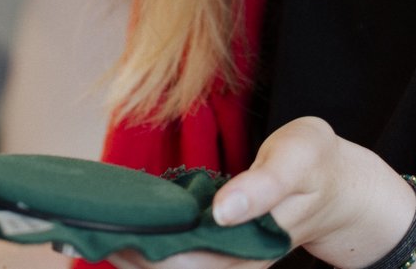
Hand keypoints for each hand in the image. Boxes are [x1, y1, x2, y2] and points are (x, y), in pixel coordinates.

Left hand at [108, 118, 414, 268]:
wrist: (343, 187)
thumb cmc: (320, 164)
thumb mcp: (300, 158)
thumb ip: (264, 185)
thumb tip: (223, 211)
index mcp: (250, 246)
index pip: (183, 261)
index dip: (140, 252)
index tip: (100, 234)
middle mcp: (233, 261)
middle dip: (120, 253)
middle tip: (71, 230)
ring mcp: (224, 257)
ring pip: (166, 265)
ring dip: (124, 250)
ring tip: (80, 230)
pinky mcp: (217, 246)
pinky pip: (173, 251)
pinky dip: (141, 241)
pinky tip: (113, 226)